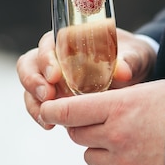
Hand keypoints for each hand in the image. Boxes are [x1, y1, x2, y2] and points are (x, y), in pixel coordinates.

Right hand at [16, 28, 157, 129]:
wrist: (134, 75)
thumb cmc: (131, 58)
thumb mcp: (135, 56)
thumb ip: (129, 61)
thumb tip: (123, 72)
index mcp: (70, 38)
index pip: (49, 43)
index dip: (47, 59)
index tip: (55, 75)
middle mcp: (55, 56)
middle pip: (30, 63)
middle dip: (34, 80)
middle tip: (46, 96)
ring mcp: (51, 78)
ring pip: (29, 85)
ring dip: (33, 101)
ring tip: (46, 116)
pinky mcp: (53, 97)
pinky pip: (37, 104)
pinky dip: (40, 115)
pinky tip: (49, 125)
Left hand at [39, 79, 164, 164]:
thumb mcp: (152, 90)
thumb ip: (120, 98)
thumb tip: (98, 104)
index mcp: (119, 107)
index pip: (69, 111)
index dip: (53, 110)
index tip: (47, 109)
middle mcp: (116, 136)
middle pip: (76, 135)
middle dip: (82, 127)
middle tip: (97, 121)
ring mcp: (125, 163)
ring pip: (90, 157)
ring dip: (98, 149)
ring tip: (122, 140)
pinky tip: (138, 157)